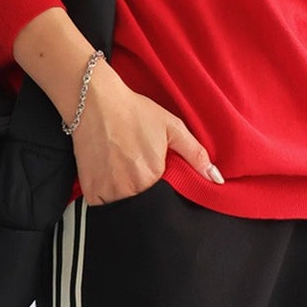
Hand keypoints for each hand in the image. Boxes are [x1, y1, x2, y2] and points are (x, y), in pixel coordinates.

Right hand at [71, 61, 222, 203]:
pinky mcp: (90, 189)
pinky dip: (106, 193)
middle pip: (144, 202)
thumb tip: (216, 178)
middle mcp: (130, 188)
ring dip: (125, 193)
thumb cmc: (134, 112)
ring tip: (122, 166)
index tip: (154, 168)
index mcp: (152, 176)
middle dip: (144, 190)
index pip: (166, 197)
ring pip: (123, 205)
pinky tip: (109, 172)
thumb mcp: (172, 128)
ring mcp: (107, 191)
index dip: (162, 184)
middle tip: (135, 163)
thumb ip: (195, 154)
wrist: (95, 102)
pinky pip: (103, 203)